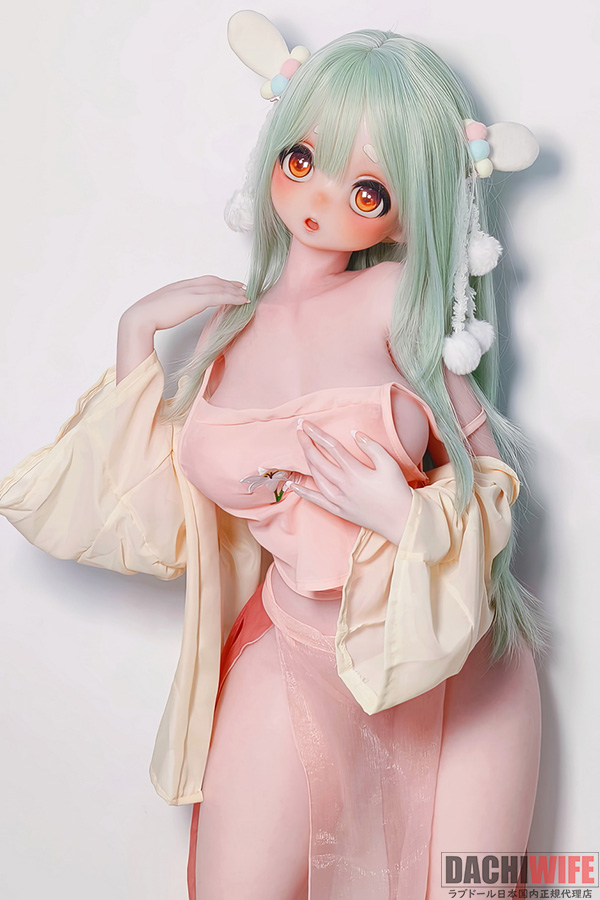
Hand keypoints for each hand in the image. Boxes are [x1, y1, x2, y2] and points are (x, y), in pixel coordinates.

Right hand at [121, 275, 249, 331]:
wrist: (140, 317)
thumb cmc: (146, 317)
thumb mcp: (160, 309)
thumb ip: (170, 308)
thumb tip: (172, 313)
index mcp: (177, 286)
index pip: (202, 281)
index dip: (216, 282)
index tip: (226, 285)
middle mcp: (186, 285)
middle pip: (213, 280)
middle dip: (228, 283)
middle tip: (242, 287)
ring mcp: (191, 291)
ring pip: (219, 287)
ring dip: (234, 290)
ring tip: (246, 294)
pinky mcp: (196, 300)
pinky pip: (221, 296)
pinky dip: (234, 298)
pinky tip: (243, 301)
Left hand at [289, 419, 413, 544]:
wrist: (400, 519)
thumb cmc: (396, 490)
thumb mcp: (389, 464)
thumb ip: (371, 446)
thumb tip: (354, 433)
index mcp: (355, 471)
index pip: (331, 447)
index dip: (317, 434)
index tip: (306, 424)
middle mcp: (343, 485)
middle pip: (319, 461)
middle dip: (307, 444)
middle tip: (299, 431)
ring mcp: (339, 499)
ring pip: (316, 477)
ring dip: (307, 461)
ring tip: (303, 448)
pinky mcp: (338, 511)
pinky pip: (316, 501)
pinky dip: (303, 492)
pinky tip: (293, 485)